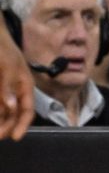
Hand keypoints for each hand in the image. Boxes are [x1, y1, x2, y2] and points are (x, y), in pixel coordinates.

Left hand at [0, 26, 32, 140]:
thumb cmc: (3, 50)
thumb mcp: (6, 67)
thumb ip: (7, 87)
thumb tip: (10, 107)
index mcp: (24, 86)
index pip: (27, 109)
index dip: (22, 124)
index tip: (15, 138)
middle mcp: (16, 91)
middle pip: (15, 114)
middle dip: (7, 126)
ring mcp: (5, 91)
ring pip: (4, 111)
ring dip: (0, 121)